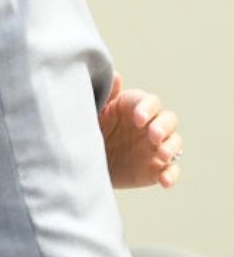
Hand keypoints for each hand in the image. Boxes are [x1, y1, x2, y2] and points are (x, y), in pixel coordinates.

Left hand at [100, 72, 182, 188]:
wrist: (81, 159)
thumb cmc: (89, 128)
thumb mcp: (95, 112)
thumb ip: (107, 96)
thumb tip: (116, 75)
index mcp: (133, 107)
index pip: (151, 101)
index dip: (148, 108)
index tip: (137, 119)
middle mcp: (148, 125)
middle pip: (168, 120)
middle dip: (163, 127)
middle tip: (152, 136)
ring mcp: (154, 147)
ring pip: (174, 143)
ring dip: (172, 148)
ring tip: (161, 155)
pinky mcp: (155, 168)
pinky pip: (171, 170)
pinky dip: (172, 174)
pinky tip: (164, 180)